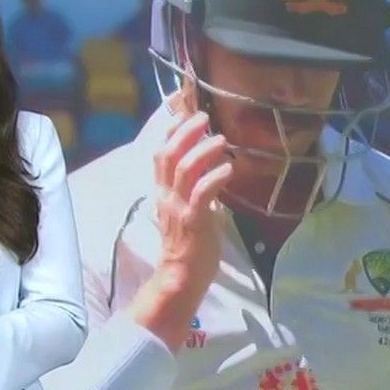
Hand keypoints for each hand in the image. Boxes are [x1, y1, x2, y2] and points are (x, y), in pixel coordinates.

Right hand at [154, 111, 232, 291]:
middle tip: (204, 117)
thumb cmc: (189, 243)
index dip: (171, 131)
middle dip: (185, 132)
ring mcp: (179, 208)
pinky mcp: (194, 221)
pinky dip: (215, 176)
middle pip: (169, 155)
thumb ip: (194, 188)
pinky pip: (202, 193)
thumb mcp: (187, 209)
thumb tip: (213, 166)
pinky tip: (228, 168)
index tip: (186, 112)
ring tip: (221, 139)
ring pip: (185, 169)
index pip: (161, 154)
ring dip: (203, 150)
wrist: (181, 277)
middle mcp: (167, 196)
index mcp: (163, 192)